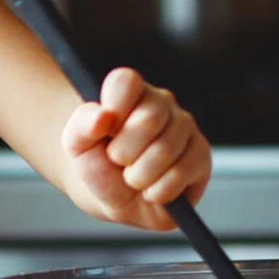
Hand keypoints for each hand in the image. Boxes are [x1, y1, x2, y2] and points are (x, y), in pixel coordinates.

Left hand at [61, 67, 211, 229]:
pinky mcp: (201, 155)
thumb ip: (81, 125)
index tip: (104, 130)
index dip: (113, 107)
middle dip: (123, 153)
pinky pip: (182, 173)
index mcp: (131, 92)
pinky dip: (158, 191)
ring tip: (133, 179)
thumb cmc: (98, 164)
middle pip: (147, 120)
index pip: (126, 81)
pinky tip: (152, 190)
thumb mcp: (76, 146)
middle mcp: (162, 104)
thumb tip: (103, 116)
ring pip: (165, 151)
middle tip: (117, 161)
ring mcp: (186, 128)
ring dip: (138, 177)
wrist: (115, 197)